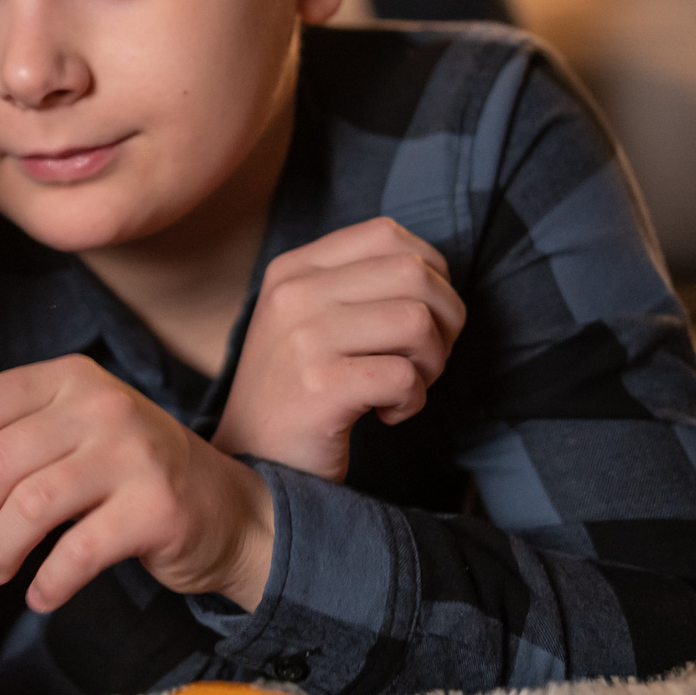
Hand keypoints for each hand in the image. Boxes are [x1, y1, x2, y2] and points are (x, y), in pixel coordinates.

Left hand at [0, 354, 275, 613]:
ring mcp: (134, 454)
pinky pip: (76, 553)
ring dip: (1, 551)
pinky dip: (47, 584)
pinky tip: (41, 595)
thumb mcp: (50, 445)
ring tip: (0, 568)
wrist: (225, 511)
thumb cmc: (124, 475)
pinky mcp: (157, 509)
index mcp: (67, 377)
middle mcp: (102, 404)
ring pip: (29, 506)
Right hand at [214, 217, 465, 482]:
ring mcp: (303, 338)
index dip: (430, 273)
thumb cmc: (298, 391)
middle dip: (444, 320)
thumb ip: (355, 285)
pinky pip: (405, 376)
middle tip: (422, 360)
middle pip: (415, 273)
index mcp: (293, 270)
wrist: (251, 460)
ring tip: (404, 387)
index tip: (420, 317)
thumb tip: (433, 271)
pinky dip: (413, 401)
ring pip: (418, 321)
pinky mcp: (319, 386)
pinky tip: (387, 414)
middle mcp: (293, 294)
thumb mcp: (308, 319)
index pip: (387, 234)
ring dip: (431, 363)